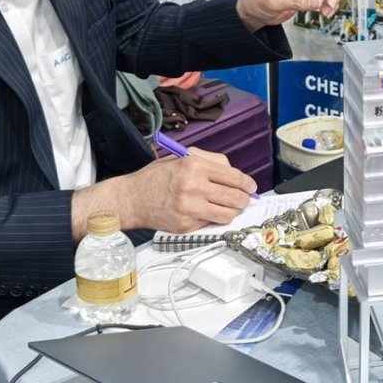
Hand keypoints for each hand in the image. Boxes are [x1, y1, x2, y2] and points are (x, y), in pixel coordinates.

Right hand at [113, 148, 255, 233]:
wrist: (132, 198)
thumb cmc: (157, 177)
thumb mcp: (181, 157)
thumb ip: (210, 161)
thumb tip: (235, 174)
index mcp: (194, 166)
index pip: (234, 177)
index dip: (247, 184)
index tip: (251, 187)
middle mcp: (193, 186)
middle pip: (235, 197)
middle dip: (244, 200)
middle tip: (244, 200)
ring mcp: (190, 208)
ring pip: (228, 214)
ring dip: (232, 212)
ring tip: (227, 207)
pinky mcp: (186, 225)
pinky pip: (211, 223)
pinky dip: (213, 219)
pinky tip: (205, 212)